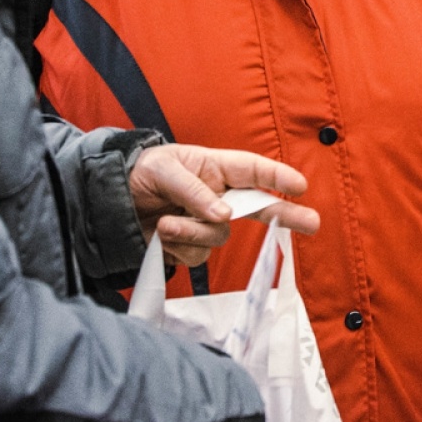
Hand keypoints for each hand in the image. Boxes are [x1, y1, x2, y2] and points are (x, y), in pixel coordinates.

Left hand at [128, 145, 320, 266]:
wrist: (109, 202)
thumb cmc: (140, 171)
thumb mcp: (164, 169)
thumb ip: (195, 190)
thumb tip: (224, 215)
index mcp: (216, 167)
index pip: (254, 170)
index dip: (278, 177)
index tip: (299, 186)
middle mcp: (218, 195)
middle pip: (260, 207)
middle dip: (286, 215)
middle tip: (313, 223)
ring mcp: (206, 222)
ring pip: (219, 236)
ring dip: (192, 232)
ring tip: (164, 222)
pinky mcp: (191, 245)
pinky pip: (198, 254)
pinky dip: (179, 246)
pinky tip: (161, 234)